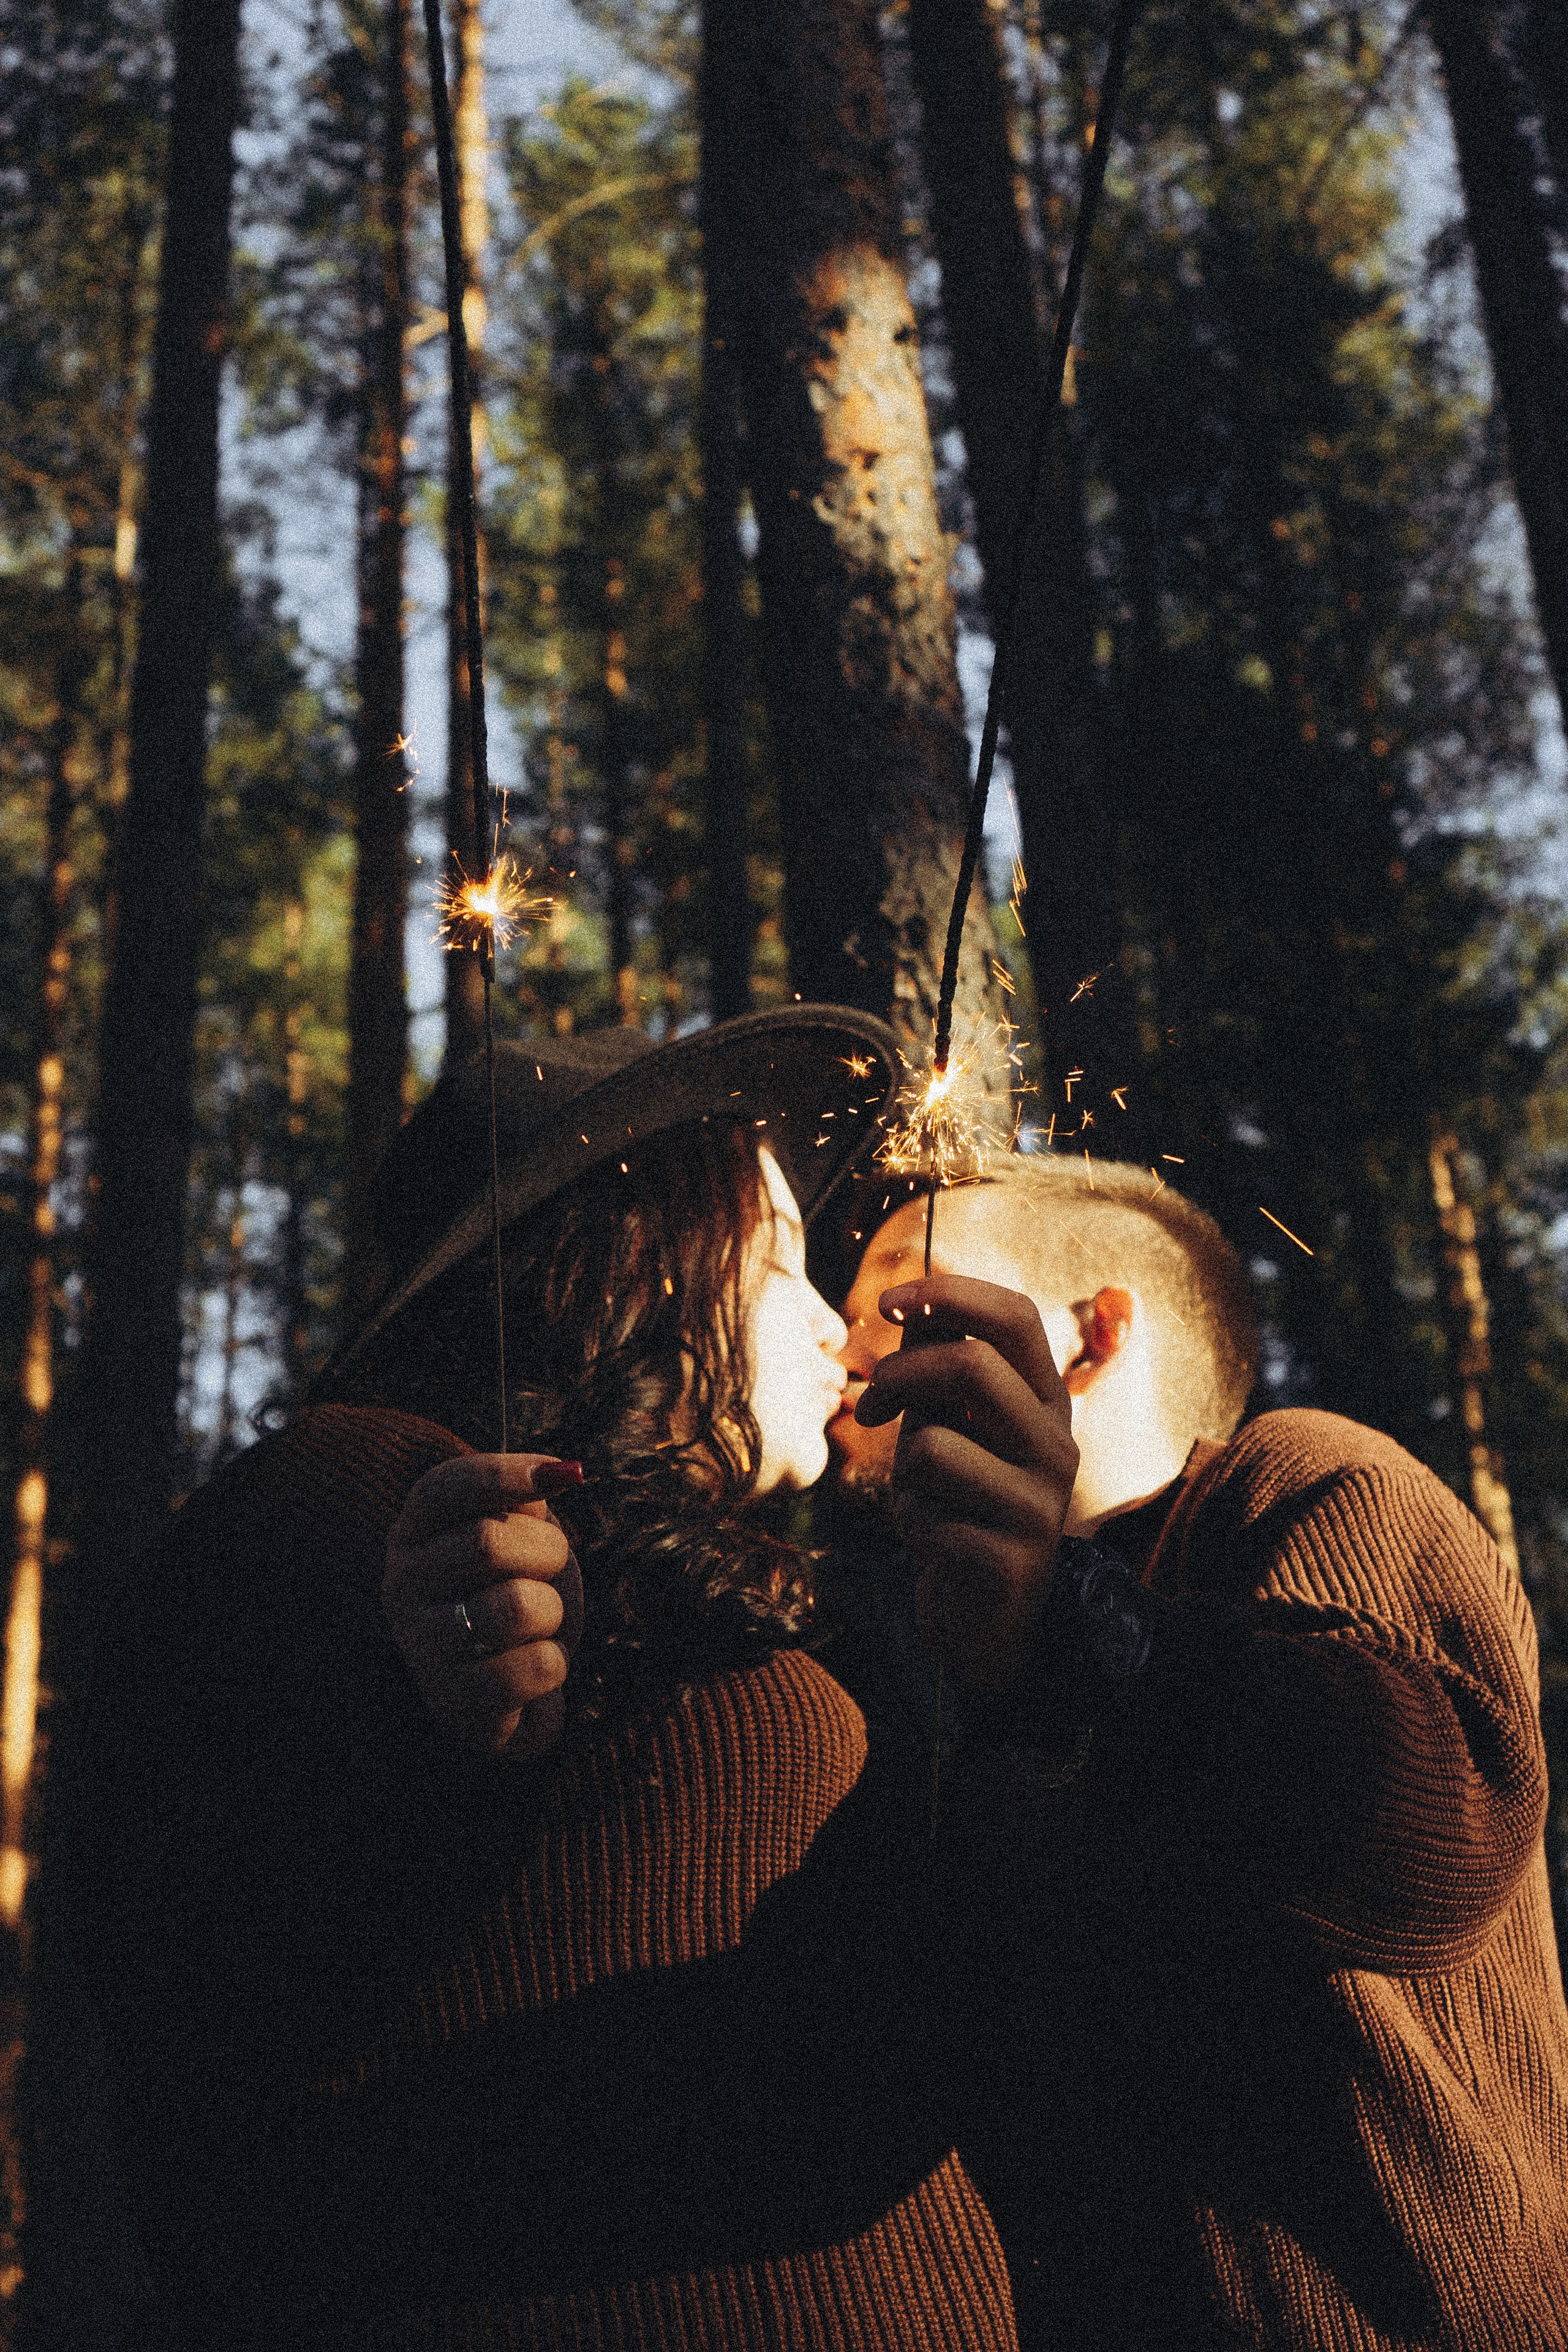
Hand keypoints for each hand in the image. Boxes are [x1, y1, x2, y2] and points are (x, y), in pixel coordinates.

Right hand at [384, 1454, 585, 1754]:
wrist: (509, 1690)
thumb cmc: (514, 1594)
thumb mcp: (516, 1535)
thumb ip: (525, 1499)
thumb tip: (563, 1471)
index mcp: (412, 1534)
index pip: (443, 1488)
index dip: (504, 1474)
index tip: (564, 1474)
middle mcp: (402, 1586)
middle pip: (487, 1543)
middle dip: (545, 1552)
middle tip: (548, 1570)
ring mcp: (422, 1647)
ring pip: (516, 1606)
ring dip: (551, 1611)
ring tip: (537, 1623)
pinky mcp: (458, 1702)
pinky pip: (535, 1665)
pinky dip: (553, 1663)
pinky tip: (531, 1667)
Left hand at [856, 1275, 1078, 1688]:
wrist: (989, 1617)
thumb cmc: (960, 1503)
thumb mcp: (950, 1425)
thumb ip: (938, 1371)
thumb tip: (913, 1305)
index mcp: (1045, 1401)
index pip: (1016, 1317)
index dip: (950, 1295)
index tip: (887, 1303)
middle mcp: (1055, 1444)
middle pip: (972, 1367)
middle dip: (899, 1376)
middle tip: (871, 1405)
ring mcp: (1039, 1504)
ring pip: (934, 1445)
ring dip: (902, 1471)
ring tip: (923, 1496)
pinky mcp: (1010, 1558)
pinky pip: (924, 1514)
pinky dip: (908, 1523)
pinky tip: (934, 1544)